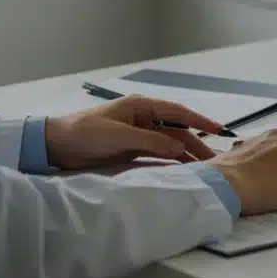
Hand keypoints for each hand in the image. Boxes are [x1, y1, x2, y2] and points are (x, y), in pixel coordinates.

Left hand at [45, 95, 225, 170]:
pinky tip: (182, 171)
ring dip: (185, 154)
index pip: (176, 112)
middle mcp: (142, 119)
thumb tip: (180, 147)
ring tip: (204, 168)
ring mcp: (138, 135)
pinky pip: (157, 155)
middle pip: (176, 130)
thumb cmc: (84, 133)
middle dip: (196, 142)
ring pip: (169, 144)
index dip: (199, 120)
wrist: (57, 146)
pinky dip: (170, 162)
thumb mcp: (118, 135)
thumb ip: (150, 141)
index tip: (219, 129)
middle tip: (216, 159)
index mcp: (140, 106)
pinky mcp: (131, 151)